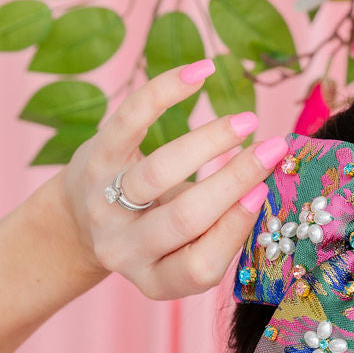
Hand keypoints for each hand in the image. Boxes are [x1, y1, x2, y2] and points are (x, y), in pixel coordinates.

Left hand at [57, 61, 287, 299]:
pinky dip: (166, 91)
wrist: (80, 220)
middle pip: (183, 218)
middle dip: (232, 180)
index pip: (199, 267)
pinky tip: (201, 74)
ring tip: (246, 122)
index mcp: (156, 278)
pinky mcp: (94, 158)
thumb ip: (219, 229)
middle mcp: (125, 248)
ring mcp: (104, 204)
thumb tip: (269, 182)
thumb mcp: (182, 248)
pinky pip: (131, 120)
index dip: (233, 230)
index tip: (264, 193)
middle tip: (273, 149)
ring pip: (157, 173)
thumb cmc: (154, 231)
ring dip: (208, 142)